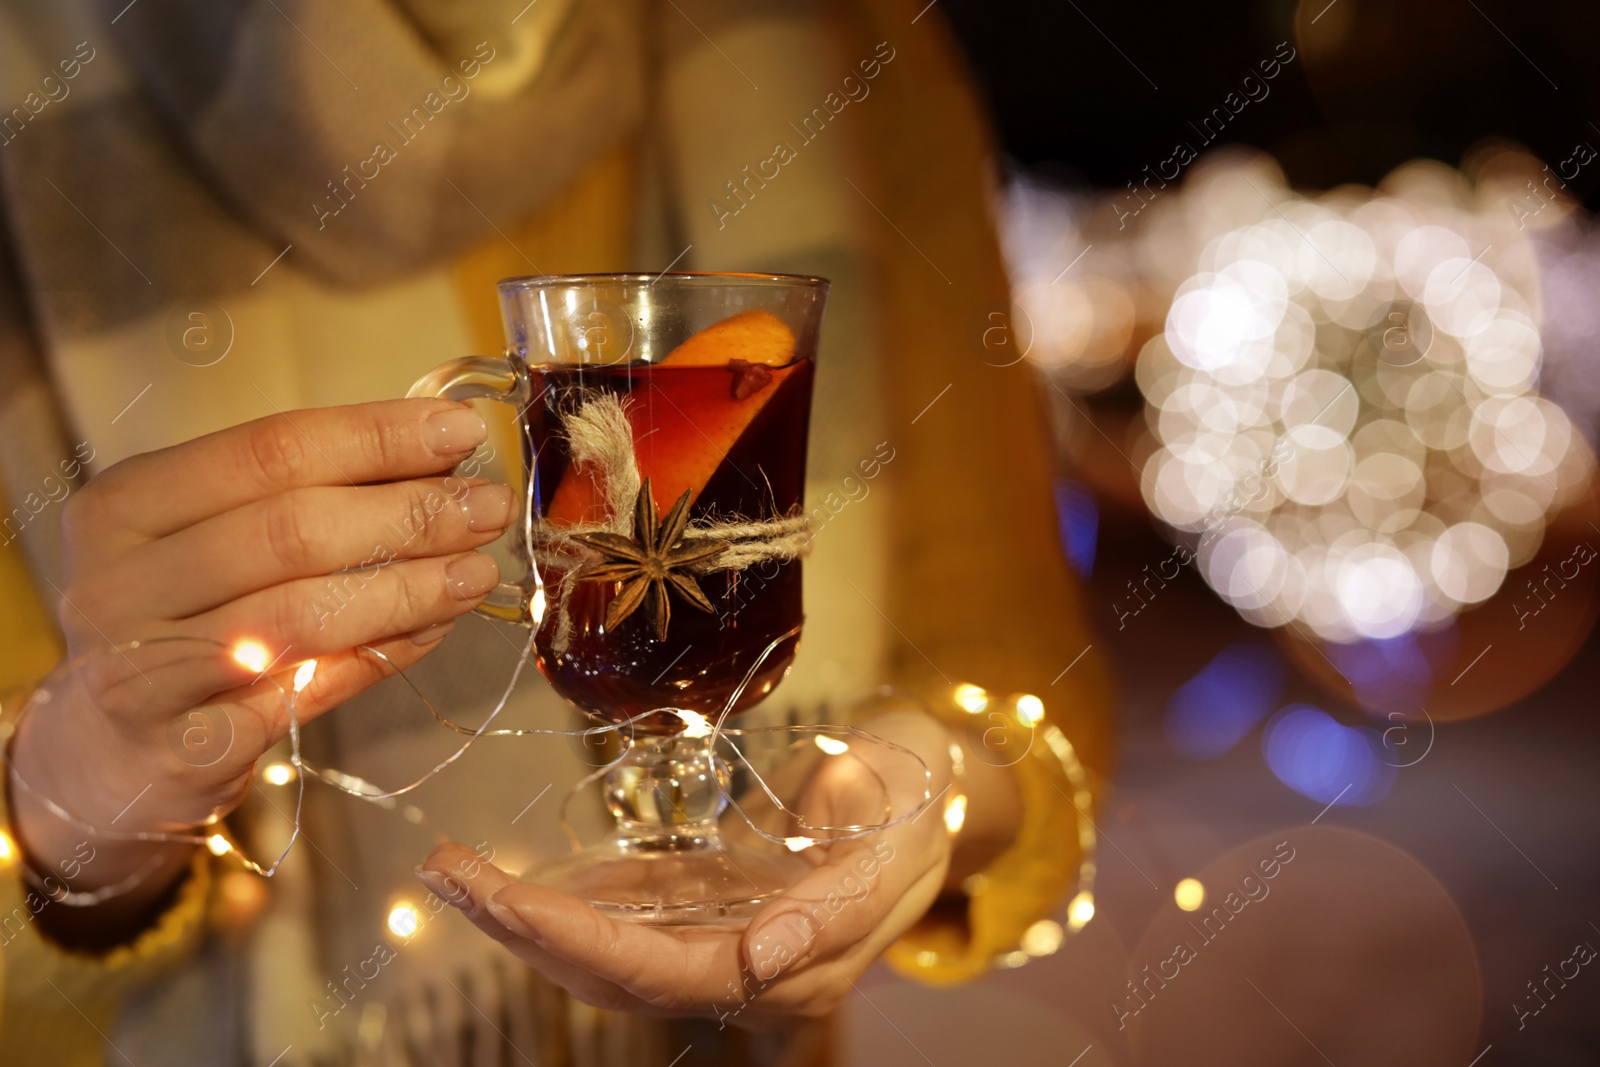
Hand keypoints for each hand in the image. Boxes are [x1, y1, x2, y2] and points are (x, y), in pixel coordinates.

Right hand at [10, 399, 510, 938]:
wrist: (110, 750)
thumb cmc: (184, 617)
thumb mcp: (215, 537)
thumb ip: (309, 494)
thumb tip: (441, 454)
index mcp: (126, 504)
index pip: (269, 451)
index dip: (376, 437)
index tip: (461, 431)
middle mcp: (118, 582)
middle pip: (291, 531)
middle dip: (408, 513)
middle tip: (486, 507)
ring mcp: (144, 671)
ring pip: (305, 613)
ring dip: (409, 587)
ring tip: (477, 570)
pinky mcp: (188, 746)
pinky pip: (310, 689)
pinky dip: (383, 654)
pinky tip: (436, 628)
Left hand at [417, 710, 955, 1028]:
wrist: (934, 783)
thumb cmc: (922, 794)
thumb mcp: (901, 828)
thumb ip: (839, 901)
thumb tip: (766, 960)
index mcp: (797, 963)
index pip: (664, 971)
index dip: (583, 943)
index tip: (515, 903)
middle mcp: (750, 969)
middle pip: (618, 971)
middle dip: (526, 930)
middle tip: (448, 877)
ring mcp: (727, 939)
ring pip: (609, 950)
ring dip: (526, 917)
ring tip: (452, 875)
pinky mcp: (714, 906)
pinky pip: (626, 917)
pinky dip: (566, 901)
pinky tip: (508, 880)